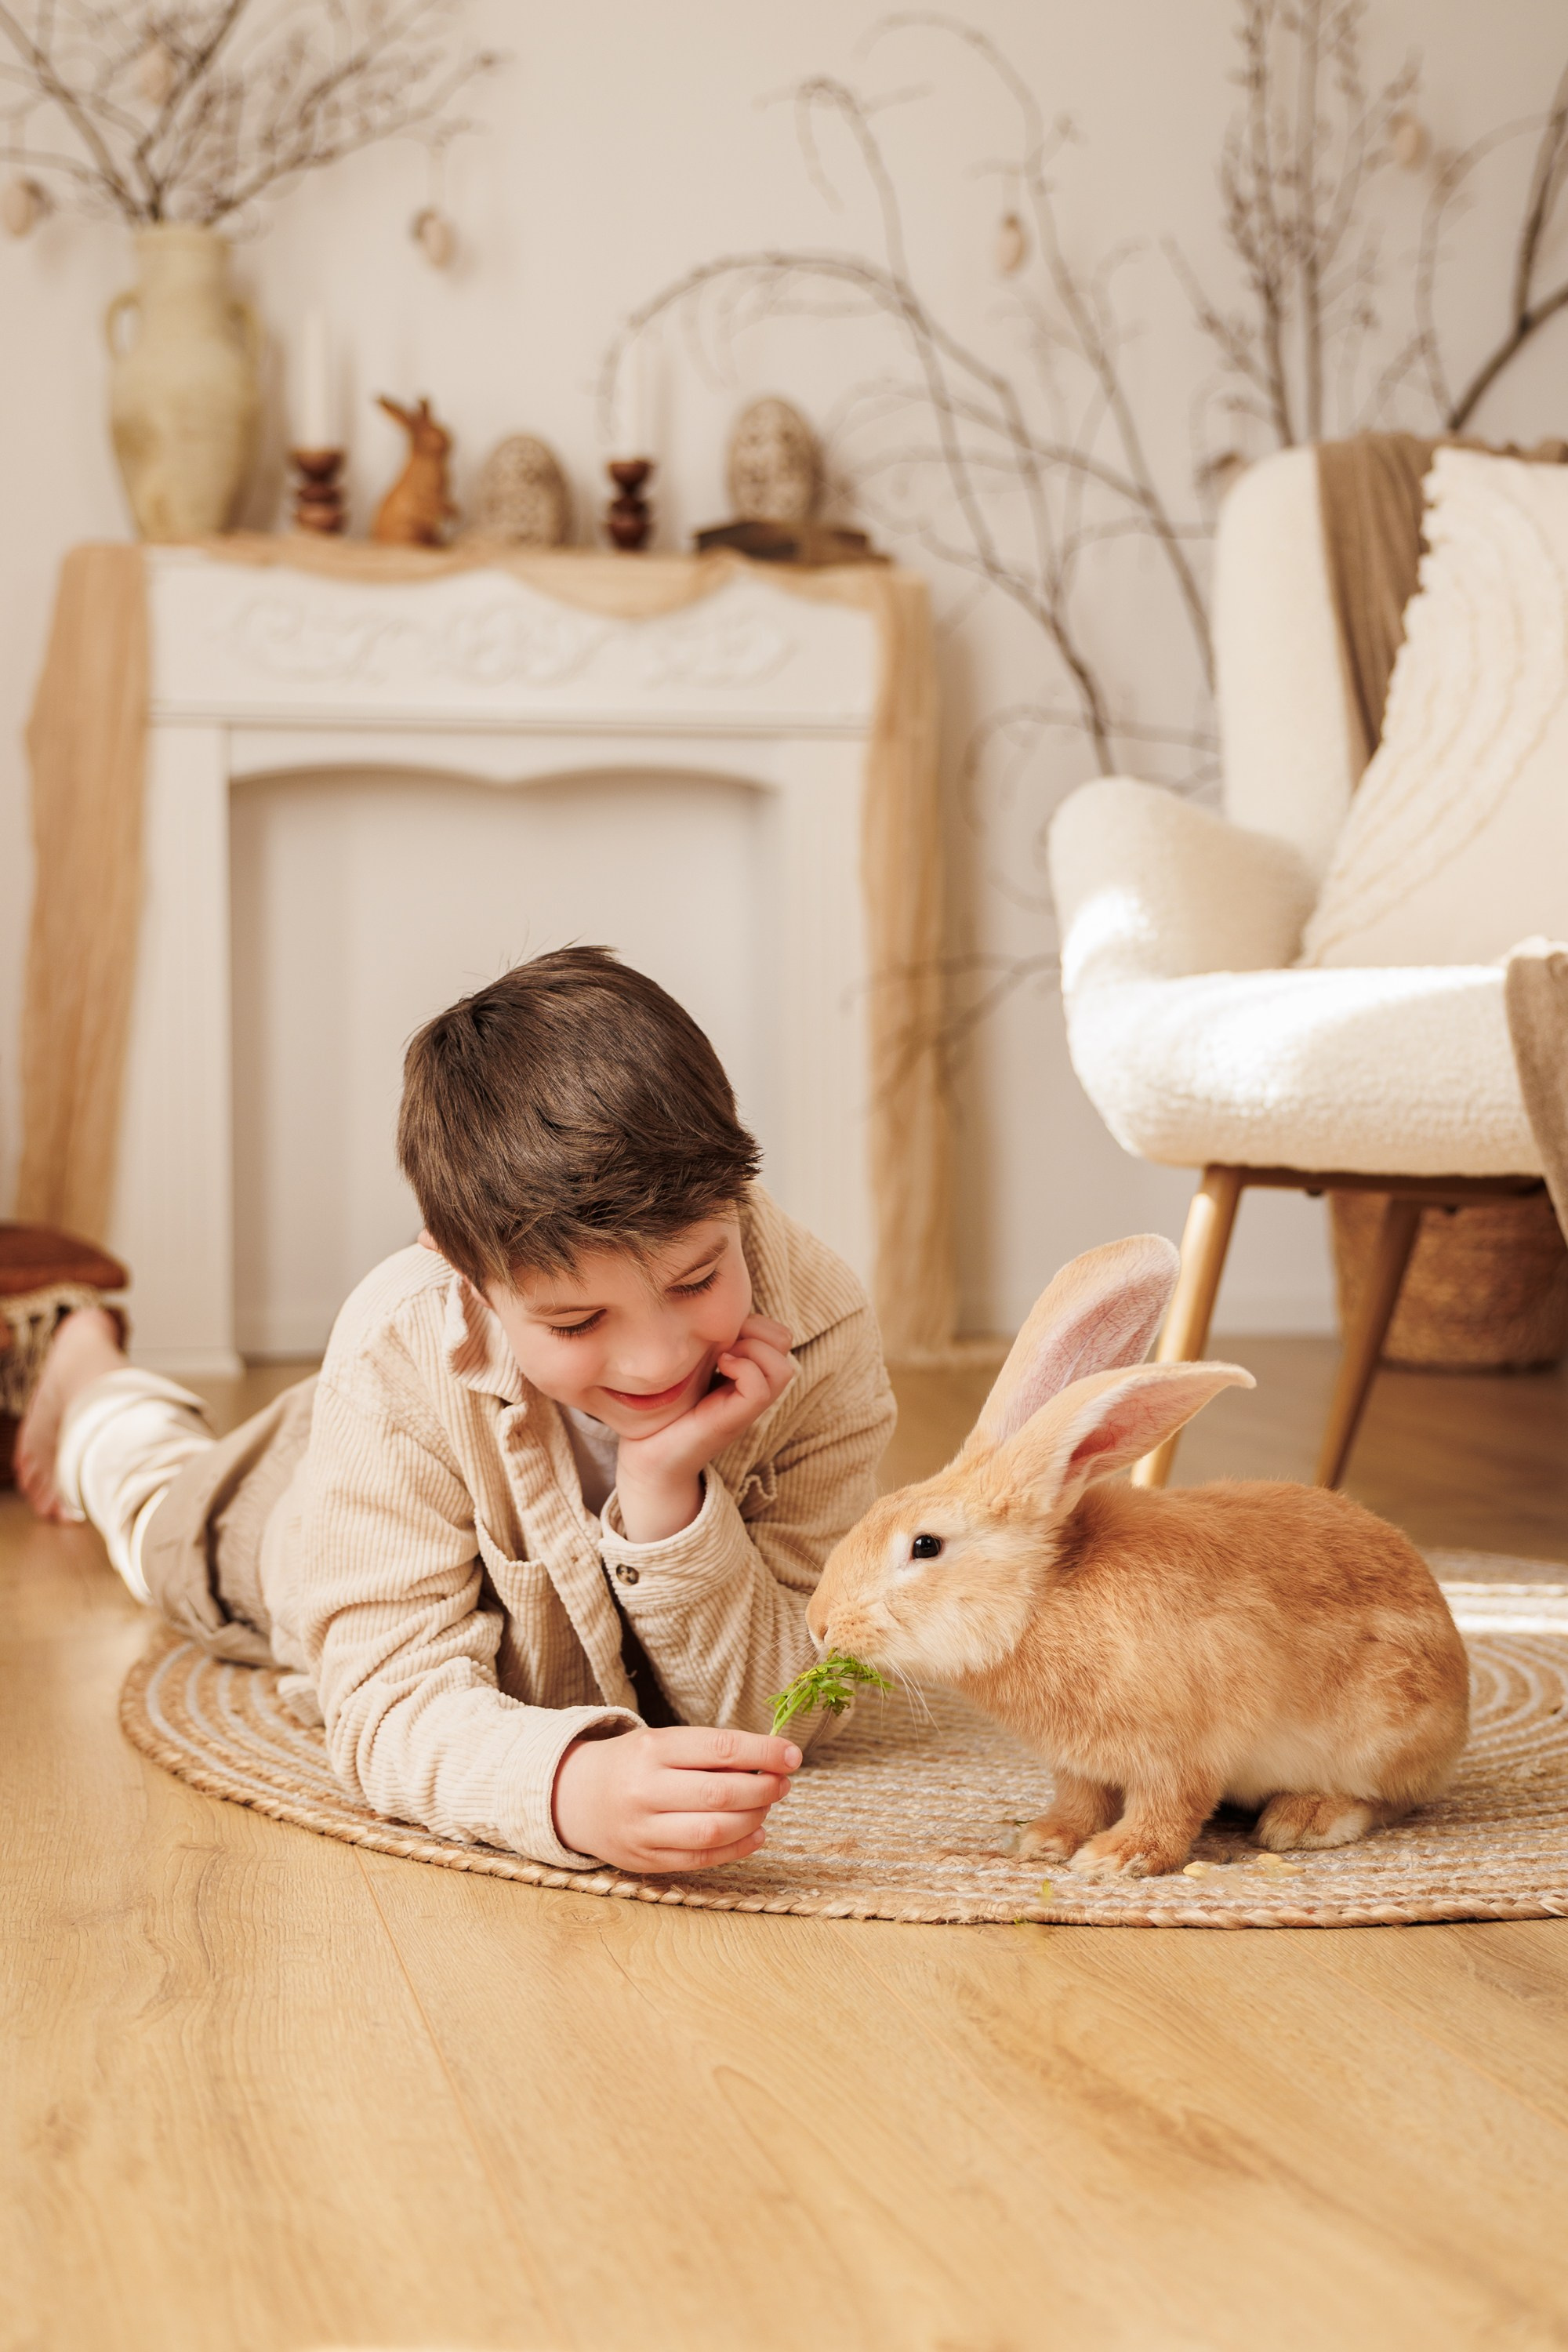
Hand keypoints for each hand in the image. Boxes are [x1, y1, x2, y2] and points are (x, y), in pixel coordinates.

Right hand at [552, 1723, 801, 1871]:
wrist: (574, 1797)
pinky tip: (756, 1834)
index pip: (720, 1748)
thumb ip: (708, 1753)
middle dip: (764, 1788)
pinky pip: (701, 1858)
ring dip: (753, 1818)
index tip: (792, 1754)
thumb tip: (770, 1762)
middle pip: (721, 1792)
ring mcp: (644, 1829)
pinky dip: (737, 1848)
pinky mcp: (646, 1860)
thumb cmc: (632, 1764)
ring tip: (766, 1806)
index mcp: (652, 1749)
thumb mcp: (660, 1743)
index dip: (763, 1752)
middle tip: (783, 1783)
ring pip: (714, 1830)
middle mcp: (645, 1789)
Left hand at [613, 1313, 795, 1542]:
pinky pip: (761, 1387)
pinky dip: (743, 1369)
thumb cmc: (662, 1405)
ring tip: (722, 1357)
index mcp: (746, 1370)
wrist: (646, 1452)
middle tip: (723, 1343)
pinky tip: (718, 1368)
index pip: (776, 1332)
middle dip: (756, 1329)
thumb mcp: (689, 1362)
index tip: (719, 1331)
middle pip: (784, 1341)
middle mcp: (753, 1386)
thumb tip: (710, 1307)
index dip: (753, 1320)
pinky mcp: (734, 1420)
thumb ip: (706, 1341)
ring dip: (752, 1350)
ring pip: (783, 1366)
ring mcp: (747, 1405)